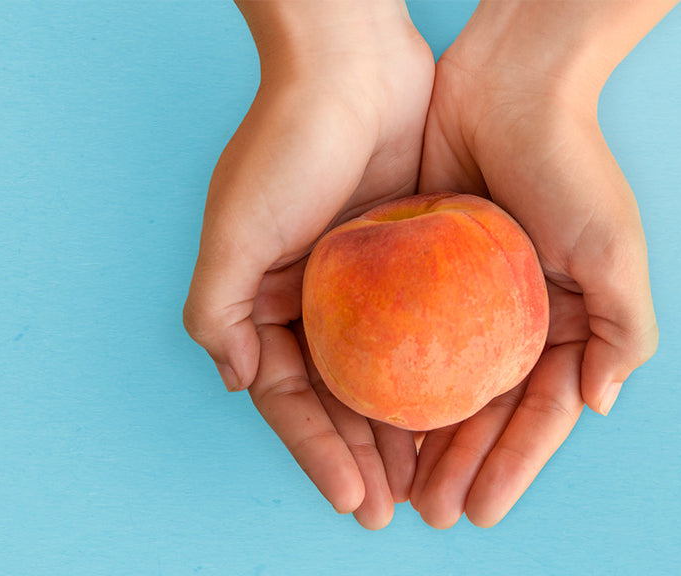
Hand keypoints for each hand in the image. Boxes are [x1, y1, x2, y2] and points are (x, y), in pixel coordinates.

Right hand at [182, 0, 433, 528]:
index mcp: (265, 301)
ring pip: (387, 373)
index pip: (292, 399)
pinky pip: (428, 330)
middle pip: (341, 397)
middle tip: (397, 509)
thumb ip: (219, 313)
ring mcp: (365, 282)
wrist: (352, 61)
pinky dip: (438, 373)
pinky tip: (461, 411)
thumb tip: (241, 386)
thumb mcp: (234, 230)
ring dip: (404, 428)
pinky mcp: (413, 256)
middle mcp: (313, 299)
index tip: (356, 502)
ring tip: (430, 481)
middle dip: (365, 457)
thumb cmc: (286, 142)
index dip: (321, 454)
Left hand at [408, 0, 675, 527]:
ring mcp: (470, 297)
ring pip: (442, 383)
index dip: (513, 465)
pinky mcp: (423, 269)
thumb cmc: (570, 163)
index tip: (482, 512)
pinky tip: (370, 416)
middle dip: (461, 466)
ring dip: (422, 437)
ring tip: (395, 487)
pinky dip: (391, 379)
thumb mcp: (613, 246)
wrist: (510, 83)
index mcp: (569, 322)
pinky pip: (404, 337)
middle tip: (428, 514)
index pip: (540, 413)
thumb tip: (598, 405)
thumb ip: (622, 329)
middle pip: (486, 410)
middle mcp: (518, 318)